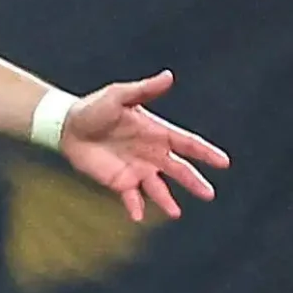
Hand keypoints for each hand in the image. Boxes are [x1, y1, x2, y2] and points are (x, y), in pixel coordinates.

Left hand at [58, 73, 229, 223]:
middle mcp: (152, 153)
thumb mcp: (119, 96)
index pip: (187, 144)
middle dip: (194, 181)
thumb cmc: (95, 107)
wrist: (68, 126)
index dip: (205, 153)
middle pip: (179, 169)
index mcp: (157, 132)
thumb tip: (169, 76)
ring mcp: (137, 169)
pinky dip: (136, 207)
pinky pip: (131, 197)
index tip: (223, 162)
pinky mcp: (120, 182)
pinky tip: (138, 216)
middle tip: (209, 194)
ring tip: (175, 213)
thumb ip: (144, 90)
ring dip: (167, 201)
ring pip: (158, 188)